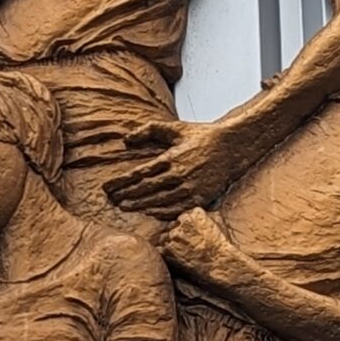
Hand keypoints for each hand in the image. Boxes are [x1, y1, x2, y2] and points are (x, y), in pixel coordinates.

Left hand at [103, 117, 238, 217]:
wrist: (233, 147)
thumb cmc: (202, 136)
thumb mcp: (175, 128)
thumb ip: (150, 130)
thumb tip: (126, 139)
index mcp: (171, 158)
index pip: (139, 174)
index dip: (121, 182)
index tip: (107, 187)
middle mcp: (179, 175)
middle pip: (145, 190)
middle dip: (125, 195)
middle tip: (110, 199)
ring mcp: (190, 189)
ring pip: (158, 202)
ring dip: (139, 205)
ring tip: (124, 206)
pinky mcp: (199, 198)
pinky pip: (175, 209)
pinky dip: (159, 212)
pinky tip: (148, 211)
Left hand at [159, 208, 242, 295]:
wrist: (220, 265)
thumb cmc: (222, 245)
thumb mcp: (219, 222)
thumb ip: (208, 214)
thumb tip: (200, 213)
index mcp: (194, 213)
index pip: (183, 217)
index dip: (185, 228)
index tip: (191, 236)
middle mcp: (181, 222)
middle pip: (172, 226)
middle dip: (177, 235)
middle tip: (186, 246)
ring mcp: (173, 236)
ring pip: (164, 238)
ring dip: (169, 244)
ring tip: (182, 254)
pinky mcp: (167, 250)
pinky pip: (160, 249)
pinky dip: (165, 254)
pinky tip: (176, 259)